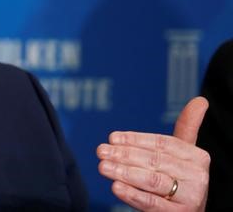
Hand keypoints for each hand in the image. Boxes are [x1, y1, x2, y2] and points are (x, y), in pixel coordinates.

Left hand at [97, 96, 209, 210]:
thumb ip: (187, 128)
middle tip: (101, 151)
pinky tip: (116, 187)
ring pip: (152, 181)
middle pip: (154, 161)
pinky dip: (133, 194)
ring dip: (124, 172)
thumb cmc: (181, 180)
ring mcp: (190, 198)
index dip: (135, 139)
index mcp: (197, 157)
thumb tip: (200, 100)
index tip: (112, 137)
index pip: (161, 144)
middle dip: (124, 155)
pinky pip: (153, 203)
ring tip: (103, 166)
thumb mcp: (184, 155)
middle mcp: (197, 177)